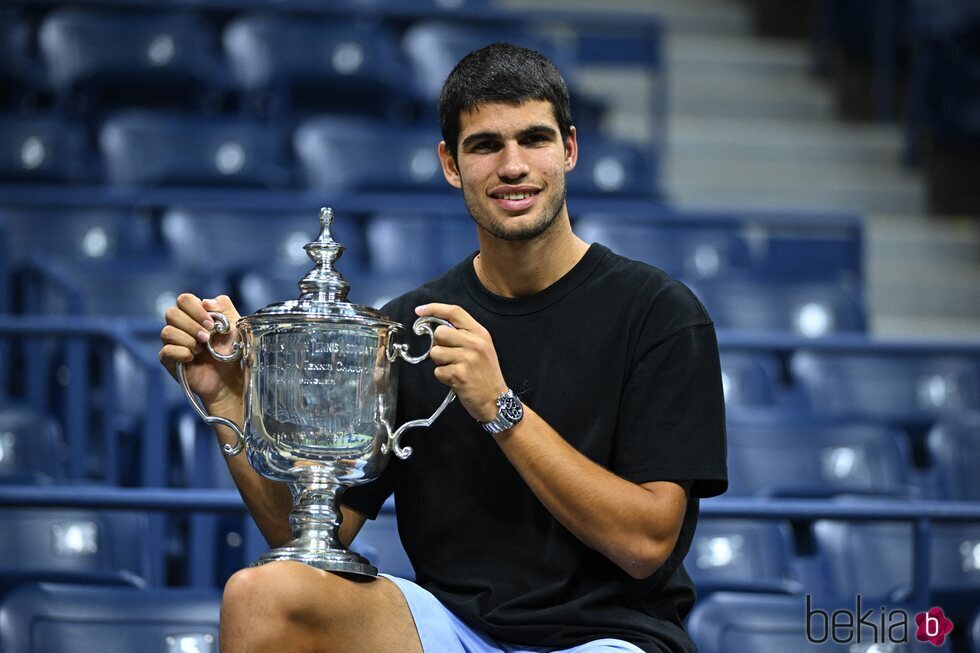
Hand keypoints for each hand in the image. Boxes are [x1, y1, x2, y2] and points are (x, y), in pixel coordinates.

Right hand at [159, 293, 244, 411]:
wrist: (233, 378)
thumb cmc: (234, 351)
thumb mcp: (236, 324)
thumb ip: (224, 306)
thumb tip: (205, 302)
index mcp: (196, 315)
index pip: (184, 300)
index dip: (195, 309)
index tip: (211, 324)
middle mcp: (182, 327)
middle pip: (171, 313)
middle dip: (191, 325)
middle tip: (207, 338)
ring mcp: (174, 344)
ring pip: (167, 332)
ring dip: (188, 340)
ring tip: (202, 349)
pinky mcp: (170, 361)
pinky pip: (166, 351)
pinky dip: (181, 353)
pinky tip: (193, 358)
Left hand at [416, 303, 506, 422]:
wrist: (496, 400)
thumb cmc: (485, 374)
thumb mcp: (482, 348)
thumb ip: (463, 335)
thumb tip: (437, 328)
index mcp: (480, 333)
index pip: (455, 312)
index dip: (434, 308)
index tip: (419, 311)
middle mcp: (474, 343)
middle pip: (439, 332)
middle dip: (438, 345)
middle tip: (449, 356)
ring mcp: (467, 358)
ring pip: (435, 352)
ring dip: (440, 363)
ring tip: (454, 370)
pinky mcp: (459, 374)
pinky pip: (438, 371)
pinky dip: (443, 377)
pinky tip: (455, 380)